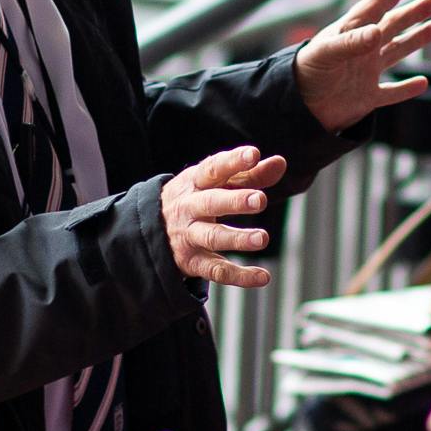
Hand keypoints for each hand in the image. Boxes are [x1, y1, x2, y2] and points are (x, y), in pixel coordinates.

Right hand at [164, 145, 288, 288]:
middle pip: (211, 202)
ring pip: (212, 237)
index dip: (233, 161)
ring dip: (237, 239)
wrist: (149, 230)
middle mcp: (189, 207)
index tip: (253, 154)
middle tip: (260, 200)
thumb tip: (281, 162)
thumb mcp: (216, 183)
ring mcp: (188, 236)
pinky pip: (216, 270)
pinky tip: (263, 276)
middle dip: (235, 201)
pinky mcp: (192, 262)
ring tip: (263, 238)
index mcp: (195, 182)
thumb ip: (250, 174)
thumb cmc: (195, 199)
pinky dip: (240, 276)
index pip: (213, 168)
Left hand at [296, 0, 430, 132]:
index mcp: (350, 32)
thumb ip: (351, 42)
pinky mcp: (367, 97)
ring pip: (396, 53)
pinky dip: (407, 89)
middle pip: (391, 26)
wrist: (295, 108)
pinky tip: (423, 82)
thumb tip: (378, 32)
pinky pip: (391, 92)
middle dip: (411, 14)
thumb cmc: (305, 73)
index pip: (375, 7)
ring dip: (415, 40)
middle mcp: (361, 49)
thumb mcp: (325, 53)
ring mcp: (365, 73)